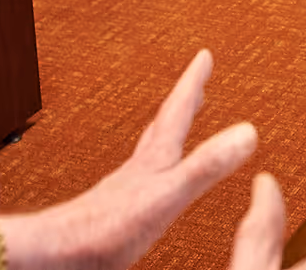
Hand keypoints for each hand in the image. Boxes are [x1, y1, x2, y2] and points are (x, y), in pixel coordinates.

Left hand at [0, 49, 258, 269]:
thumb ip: (205, 165)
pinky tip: (150, 182)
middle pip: (163, 125)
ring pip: (150, 149)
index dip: (192, 82)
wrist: (59, 253)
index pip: (176, 111)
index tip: (204, 56)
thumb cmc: (105, 228)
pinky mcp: (115, 212)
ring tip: (177, 125)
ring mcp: (125, 189)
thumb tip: (246, 132)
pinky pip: (141, 178)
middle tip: (196, 80)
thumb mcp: (168, 194)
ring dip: (167, 132)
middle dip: (182, 101)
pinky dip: (153, 169)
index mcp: (154, 161)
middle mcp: (139, 169)